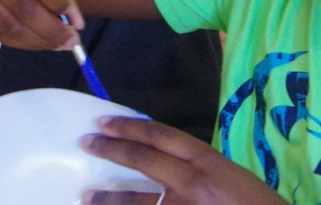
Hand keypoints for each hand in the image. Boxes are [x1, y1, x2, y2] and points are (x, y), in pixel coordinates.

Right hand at [0, 0, 80, 51]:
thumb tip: (74, 17)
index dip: (60, 3)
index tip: (77, 21)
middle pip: (22, 7)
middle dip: (51, 30)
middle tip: (72, 42)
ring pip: (6, 25)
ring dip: (35, 41)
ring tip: (56, 45)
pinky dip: (16, 42)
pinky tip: (33, 42)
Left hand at [82, 117, 286, 204]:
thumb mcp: (235, 179)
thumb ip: (202, 170)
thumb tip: (169, 166)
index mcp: (209, 162)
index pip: (161, 136)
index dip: (130, 127)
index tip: (105, 123)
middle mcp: (193, 182)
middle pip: (143, 160)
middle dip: (111, 150)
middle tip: (86, 143)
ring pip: (137, 201)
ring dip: (108, 198)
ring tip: (86, 197)